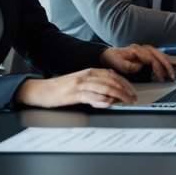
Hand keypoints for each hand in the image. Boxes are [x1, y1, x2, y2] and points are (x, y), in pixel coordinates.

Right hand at [15, 69, 138, 108]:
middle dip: (125, 90)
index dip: (125, 84)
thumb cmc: (62, 88)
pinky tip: (109, 103)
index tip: (133, 92)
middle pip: (112, 81)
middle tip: (133, 98)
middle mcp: (87, 76)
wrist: (42, 90)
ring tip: (126, 101)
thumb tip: (112, 91)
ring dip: (118, 95)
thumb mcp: (81, 82)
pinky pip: (91, 96)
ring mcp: (80, 84)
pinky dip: (101, 100)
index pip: (113, 76)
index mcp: (90, 71)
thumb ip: (96, 84)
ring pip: (104, 88)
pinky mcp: (74, 94)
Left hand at [101, 44, 174, 81]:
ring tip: (170, 72)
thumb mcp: (120, 65)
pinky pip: (156, 55)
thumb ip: (131, 66)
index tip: (160, 77)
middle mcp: (142, 48)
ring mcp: (143, 49)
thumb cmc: (113, 60)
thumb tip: (141, 66)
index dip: (158, 68)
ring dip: (166, 62)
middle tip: (171, 75)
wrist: (107, 55)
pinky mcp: (144, 52)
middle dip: (167, 64)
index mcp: (137, 50)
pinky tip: (164, 67)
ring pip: (159, 53)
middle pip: (159, 54)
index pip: (152, 58)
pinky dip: (162, 60)